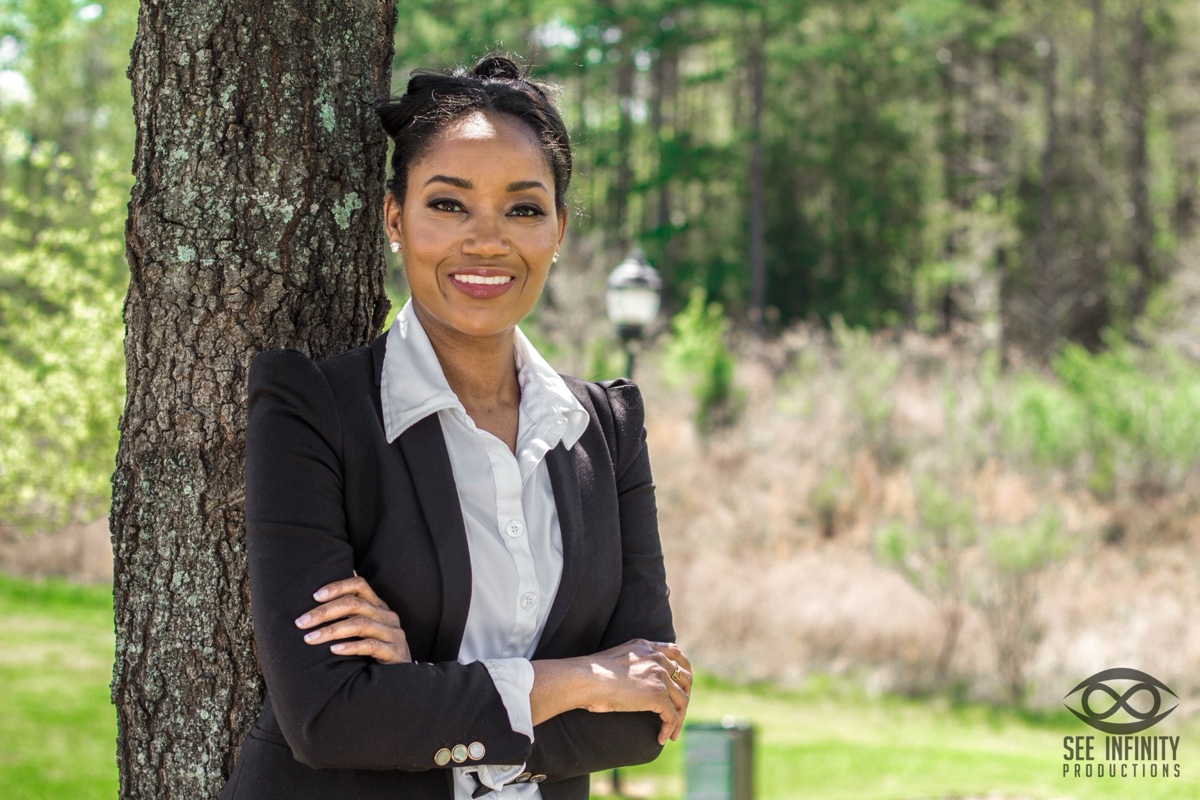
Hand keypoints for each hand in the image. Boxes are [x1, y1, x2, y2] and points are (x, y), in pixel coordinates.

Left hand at [294, 575, 411, 664]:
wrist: (401, 679)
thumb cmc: (375, 652)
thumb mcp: (364, 630)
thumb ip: (347, 617)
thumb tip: (313, 608)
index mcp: (378, 606)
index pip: (359, 585)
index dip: (337, 587)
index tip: (314, 596)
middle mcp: (386, 615)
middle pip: (355, 604)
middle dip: (324, 612)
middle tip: (301, 622)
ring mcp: (392, 633)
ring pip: (360, 624)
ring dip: (332, 630)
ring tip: (310, 638)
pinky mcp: (394, 651)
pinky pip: (370, 645)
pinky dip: (350, 646)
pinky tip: (333, 650)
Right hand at [584, 639, 692, 744]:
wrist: (586, 678)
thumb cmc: (591, 674)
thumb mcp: (616, 659)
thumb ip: (631, 664)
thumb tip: (631, 682)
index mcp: (646, 646)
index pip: (676, 654)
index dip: (684, 670)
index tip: (684, 685)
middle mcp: (656, 657)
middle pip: (685, 678)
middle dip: (685, 697)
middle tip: (679, 714)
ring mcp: (659, 675)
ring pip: (681, 700)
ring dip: (679, 719)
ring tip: (671, 733)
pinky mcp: (657, 695)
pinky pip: (672, 716)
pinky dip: (669, 729)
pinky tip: (661, 738)